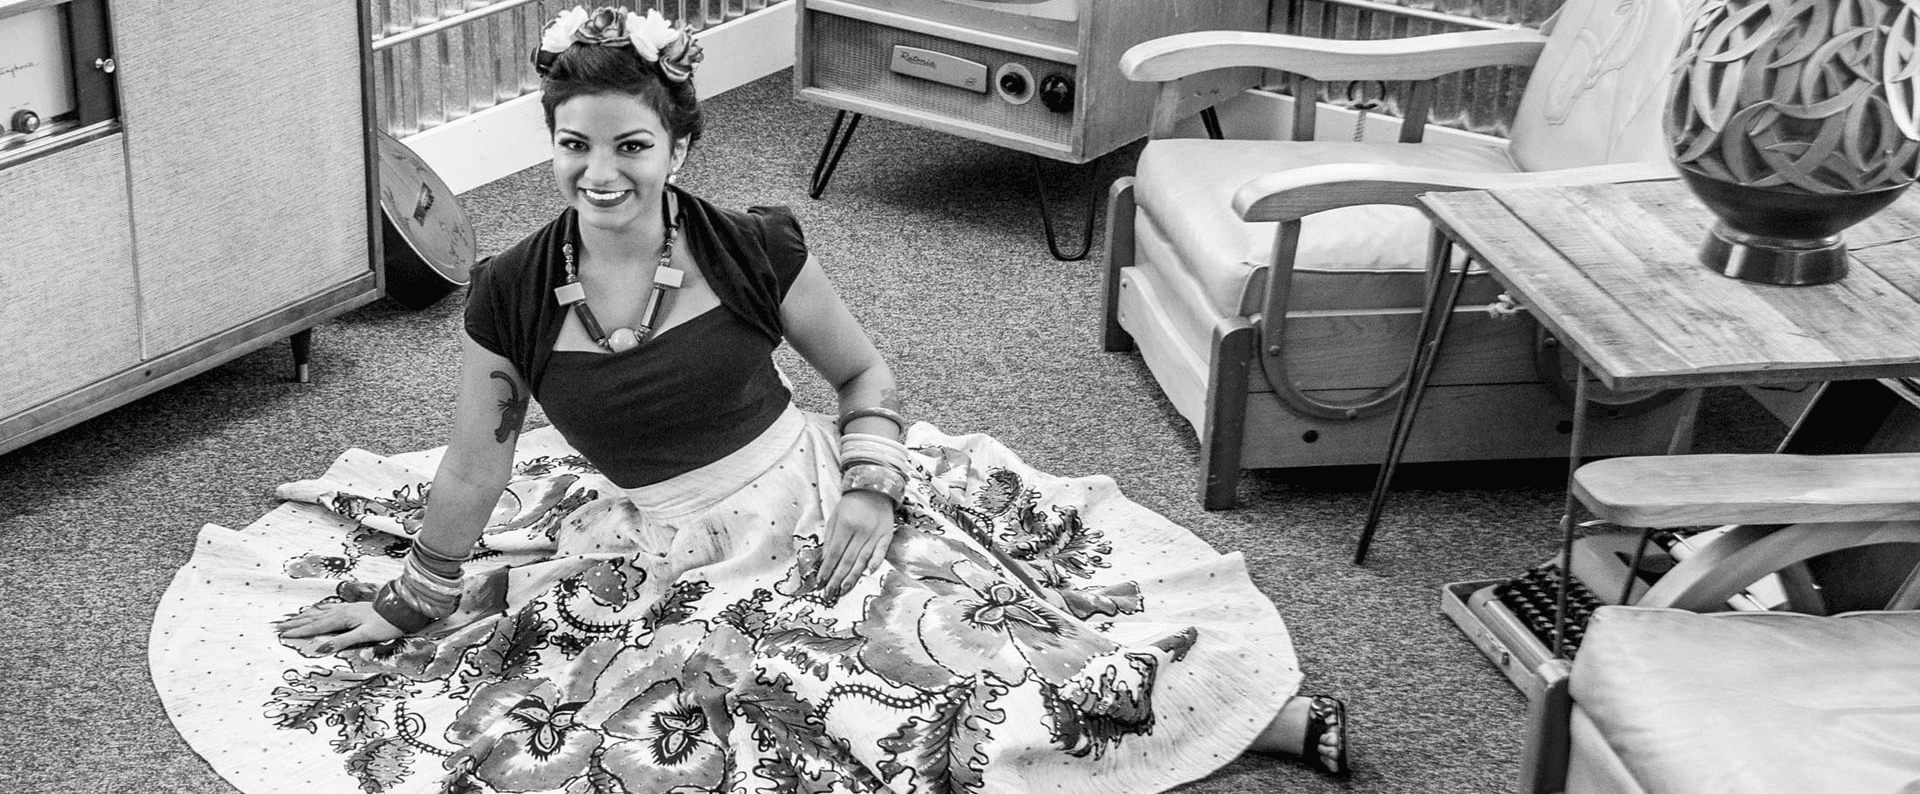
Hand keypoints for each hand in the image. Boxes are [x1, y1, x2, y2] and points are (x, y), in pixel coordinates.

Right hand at [274, 599, 403, 653]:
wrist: (402, 609)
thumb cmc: (387, 624)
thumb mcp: (364, 635)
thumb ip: (342, 641)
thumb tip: (320, 648)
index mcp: (342, 618)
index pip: (316, 626)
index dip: (299, 631)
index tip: (282, 634)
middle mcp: (342, 611)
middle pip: (314, 617)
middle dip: (295, 622)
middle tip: (277, 625)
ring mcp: (347, 609)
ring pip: (320, 612)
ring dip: (304, 616)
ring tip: (291, 618)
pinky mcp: (353, 609)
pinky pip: (329, 610)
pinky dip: (317, 611)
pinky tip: (317, 611)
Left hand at [811, 489, 894, 599]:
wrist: (875, 489)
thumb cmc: (851, 504)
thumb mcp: (835, 517)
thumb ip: (830, 539)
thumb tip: (824, 560)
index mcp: (846, 525)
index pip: (835, 552)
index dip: (827, 568)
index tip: (821, 581)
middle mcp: (861, 531)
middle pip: (848, 560)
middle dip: (837, 578)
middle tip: (830, 592)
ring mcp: (875, 534)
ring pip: (863, 559)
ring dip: (853, 576)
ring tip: (844, 589)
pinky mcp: (887, 535)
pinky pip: (881, 551)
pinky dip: (875, 562)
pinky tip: (869, 572)